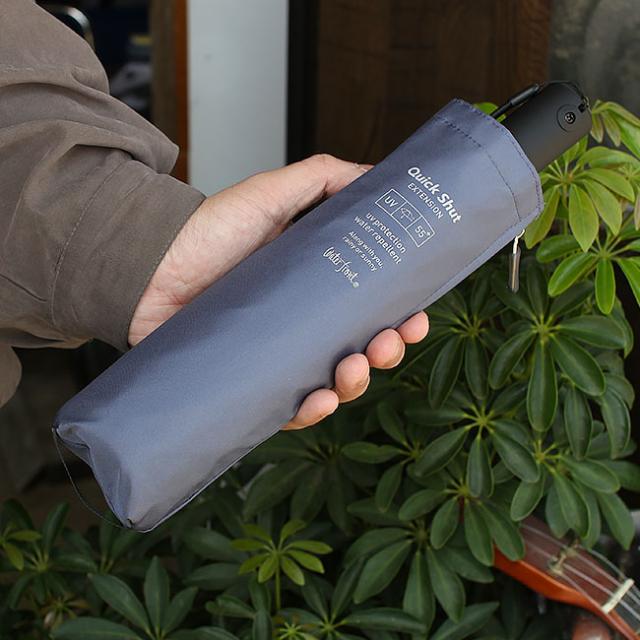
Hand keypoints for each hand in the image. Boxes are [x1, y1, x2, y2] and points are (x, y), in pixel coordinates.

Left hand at [129, 154, 428, 428]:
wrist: (146, 265)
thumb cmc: (206, 230)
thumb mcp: (270, 193)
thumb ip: (322, 177)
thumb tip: (374, 173)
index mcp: (315, 285)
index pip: (370, 306)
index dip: (400, 314)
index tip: (417, 315)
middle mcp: (301, 323)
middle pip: (360, 349)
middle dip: (386, 352)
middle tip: (389, 342)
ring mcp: (277, 355)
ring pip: (332, 383)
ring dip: (355, 383)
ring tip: (353, 366)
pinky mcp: (250, 381)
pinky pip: (288, 408)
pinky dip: (310, 410)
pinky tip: (319, 398)